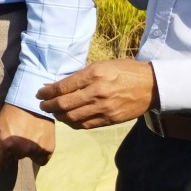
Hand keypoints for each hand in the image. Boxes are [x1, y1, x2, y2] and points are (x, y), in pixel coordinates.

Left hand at [0, 104, 54, 169]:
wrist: (31, 103)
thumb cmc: (11, 114)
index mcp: (5, 144)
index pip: (0, 165)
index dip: (0, 164)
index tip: (2, 162)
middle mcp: (20, 149)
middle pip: (14, 158)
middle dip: (14, 152)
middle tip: (17, 138)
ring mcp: (35, 150)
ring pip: (28, 157)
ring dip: (27, 151)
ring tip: (28, 137)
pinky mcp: (47, 149)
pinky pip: (41, 159)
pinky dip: (39, 154)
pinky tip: (37, 143)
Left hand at [37, 59, 157, 128]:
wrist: (151, 85)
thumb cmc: (124, 71)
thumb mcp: (101, 66)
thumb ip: (79, 76)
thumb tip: (56, 85)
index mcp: (94, 75)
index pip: (62, 87)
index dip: (47, 92)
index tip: (39, 93)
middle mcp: (97, 92)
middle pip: (64, 104)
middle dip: (48, 105)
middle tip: (41, 105)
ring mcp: (104, 108)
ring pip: (72, 117)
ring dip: (59, 115)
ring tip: (53, 112)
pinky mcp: (110, 119)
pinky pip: (85, 125)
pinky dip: (73, 123)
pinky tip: (68, 119)